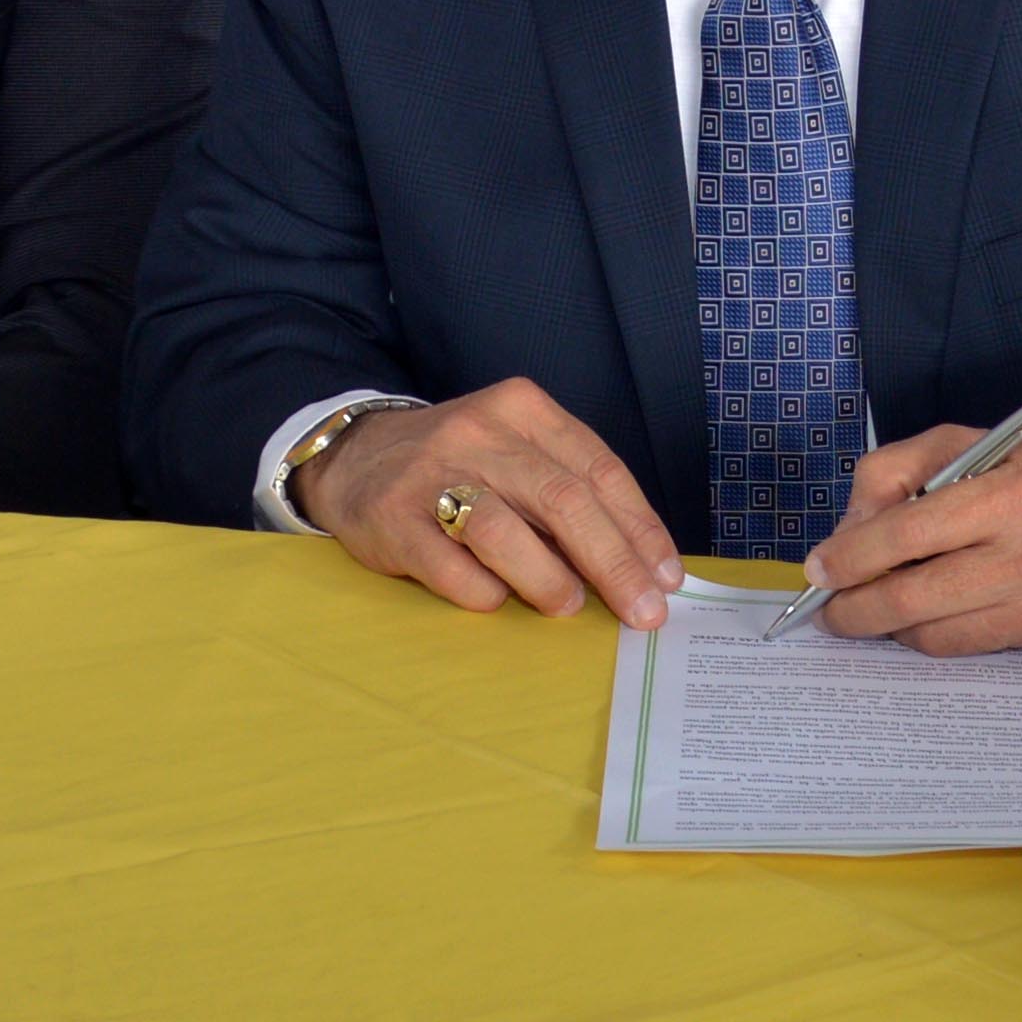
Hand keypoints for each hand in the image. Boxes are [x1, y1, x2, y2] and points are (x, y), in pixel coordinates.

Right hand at [307, 380, 681, 630]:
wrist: (355, 457)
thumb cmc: (459, 464)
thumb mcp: (517, 451)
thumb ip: (569, 490)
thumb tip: (638, 563)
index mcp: (523, 410)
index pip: (598, 469)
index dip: (639, 527)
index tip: (666, 576)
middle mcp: (479, 434)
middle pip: (562, 500)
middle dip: (613, 563)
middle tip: (642, 611)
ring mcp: (431, 476)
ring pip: (503, 530)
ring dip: (548, 578)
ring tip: (570, 607)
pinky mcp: (393, 520)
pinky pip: (449, 566)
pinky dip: (484, 592)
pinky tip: (499, 602)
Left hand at [801, 428, 1021, 653]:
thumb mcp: (976, 445)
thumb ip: (901, 471)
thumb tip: (848, 531)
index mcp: (1008, 494)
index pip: (906, 533)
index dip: (850, 557)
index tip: (819, 568)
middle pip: (910, 599)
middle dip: (853, 610)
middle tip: (829, 610)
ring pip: (932, 635)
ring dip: (888, 628)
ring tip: (874, 609)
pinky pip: (966, 648)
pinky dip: (931, 635)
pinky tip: (923, 616)